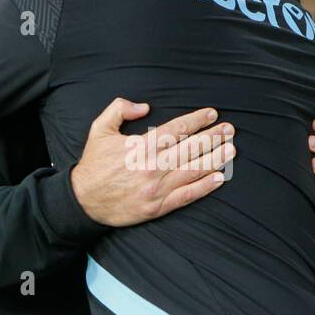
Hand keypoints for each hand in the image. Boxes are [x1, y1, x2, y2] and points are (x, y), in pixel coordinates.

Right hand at [70, 98, 234, 226]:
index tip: (212, 115)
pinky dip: (204, 188)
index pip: (175, 129)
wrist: (83, 201)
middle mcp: (152, 167)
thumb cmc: (93, 164)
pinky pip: (186, 196)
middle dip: (212, 138)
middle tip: (230, 130)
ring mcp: (156, 188)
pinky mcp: (157, 207)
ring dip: (215, 160)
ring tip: (231, 150)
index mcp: (140, 147)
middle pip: (189, 149)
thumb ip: (119, 109)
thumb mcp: (99, 129)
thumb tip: (144, 106)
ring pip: (192, 171)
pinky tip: (219, 179)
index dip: (196, 121)